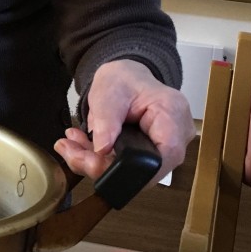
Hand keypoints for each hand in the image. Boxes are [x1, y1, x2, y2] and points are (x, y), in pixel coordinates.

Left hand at [53, 58, 194, 181]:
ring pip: (134, 172)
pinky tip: (82, 149)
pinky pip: (128, 168)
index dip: (132, 169)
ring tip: (72, 146)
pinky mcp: (152, 155)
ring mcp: (168, 148)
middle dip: (103, 167)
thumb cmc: (123, 80)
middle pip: (147, 169)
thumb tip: (102, 150)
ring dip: (98, 164)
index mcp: (172, 113)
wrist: (125, 79)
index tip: (95, 163)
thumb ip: (106, 120)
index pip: (163, 156)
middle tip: (72, 153)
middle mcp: (178, 135)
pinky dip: (102, 161)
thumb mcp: (108, 92)